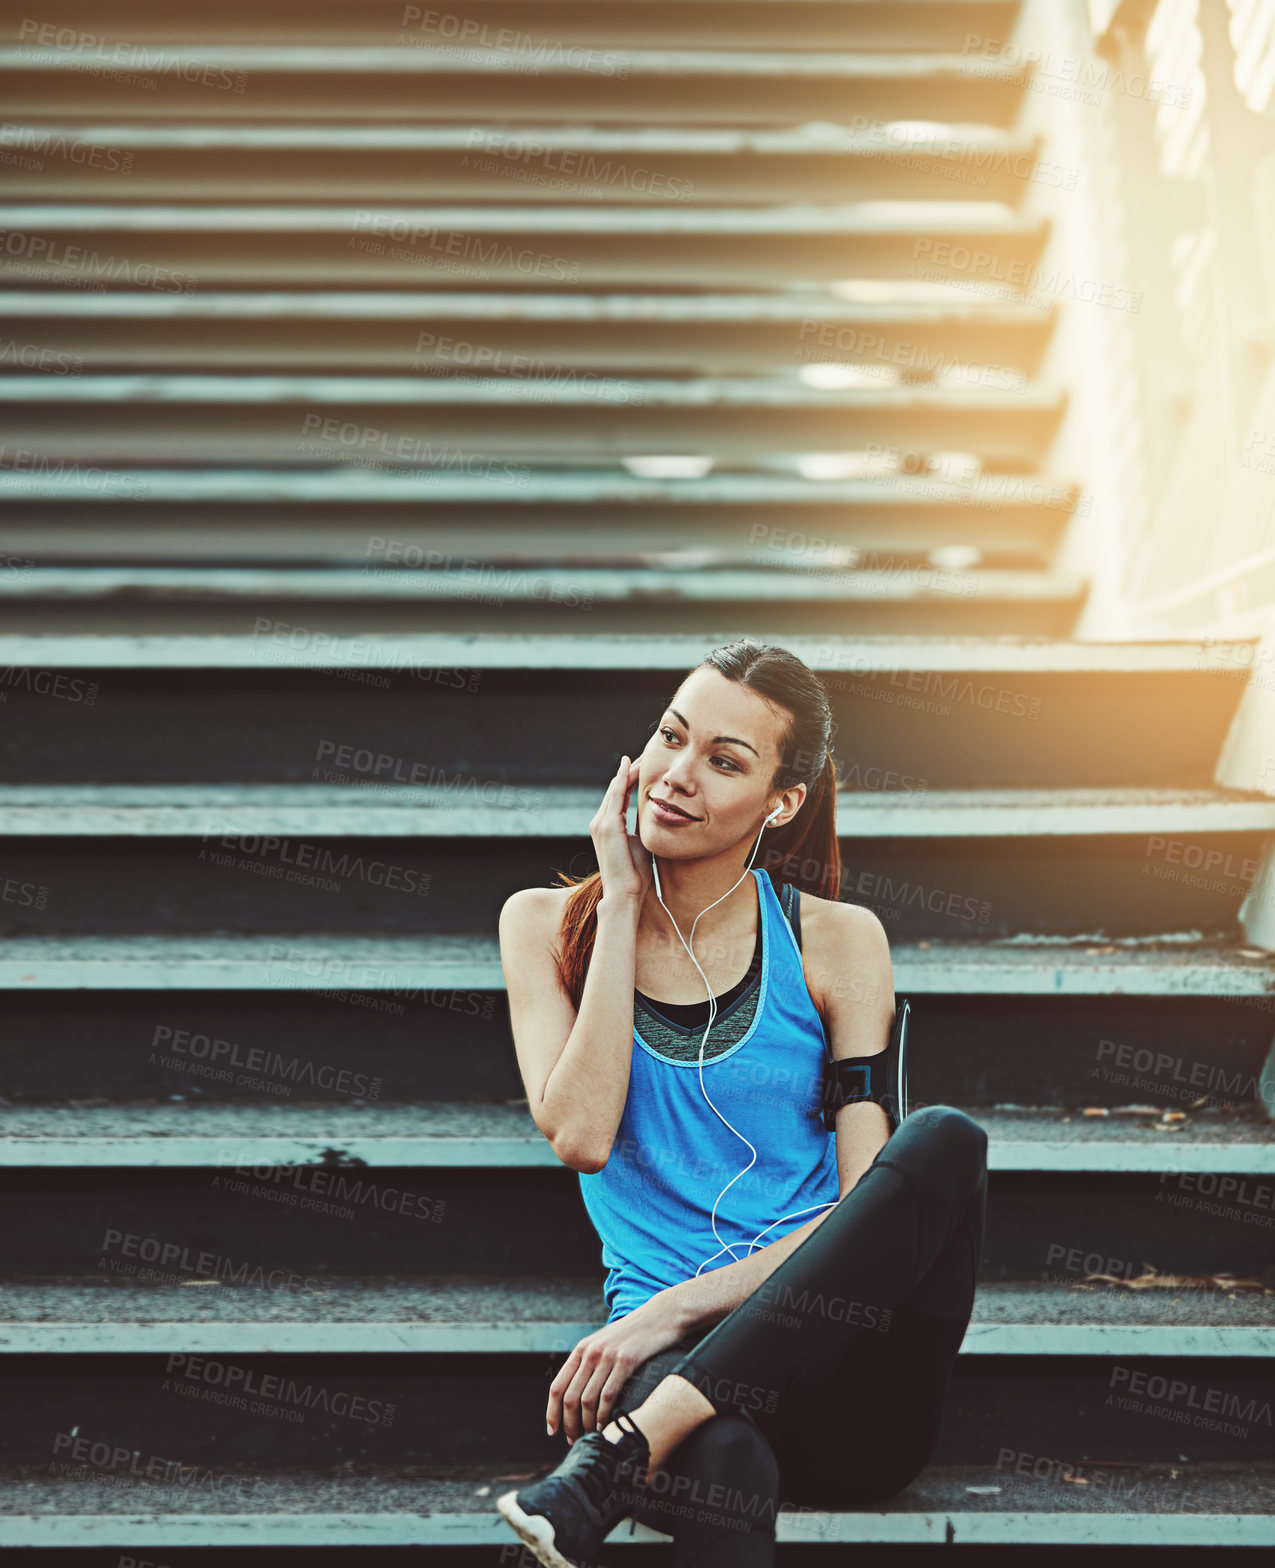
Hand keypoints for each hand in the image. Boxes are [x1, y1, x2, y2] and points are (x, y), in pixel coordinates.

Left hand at [547, 1293, 685, 1442]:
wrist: (660, 1315)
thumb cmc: (633, 1334)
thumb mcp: (604, 1344)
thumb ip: (590, 1364)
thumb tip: (578, 1394)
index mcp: (581, 1349)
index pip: (557, 1386)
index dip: (552, 1412)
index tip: (552, 1431)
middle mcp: (590, 1353)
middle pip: (569, 1397)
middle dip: (568, 1424)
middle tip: (572, 1440)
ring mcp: (608, 1356)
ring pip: (587, 1400)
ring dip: (586, 1424)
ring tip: (590, 1436)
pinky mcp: (627, 1361)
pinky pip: (608, 1395)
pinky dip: (603, 1415)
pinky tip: (605, 1425)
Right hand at [589, 754, 652, 904]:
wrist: (625, 894)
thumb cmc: (635, 874)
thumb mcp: (640, 843)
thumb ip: (641, 827)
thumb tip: (655, 813)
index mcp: (609, 827)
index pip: (619, 796)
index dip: (630, 780)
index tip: (644, 767)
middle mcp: (600, 822)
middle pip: (615, 788)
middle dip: (629, 771)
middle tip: (644, 755)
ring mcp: (601, 824)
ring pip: (614, 789)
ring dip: (627, 772)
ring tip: (640, 757)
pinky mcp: (606, 827)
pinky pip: (615, 796)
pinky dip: (622, 781)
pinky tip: (631, 768)